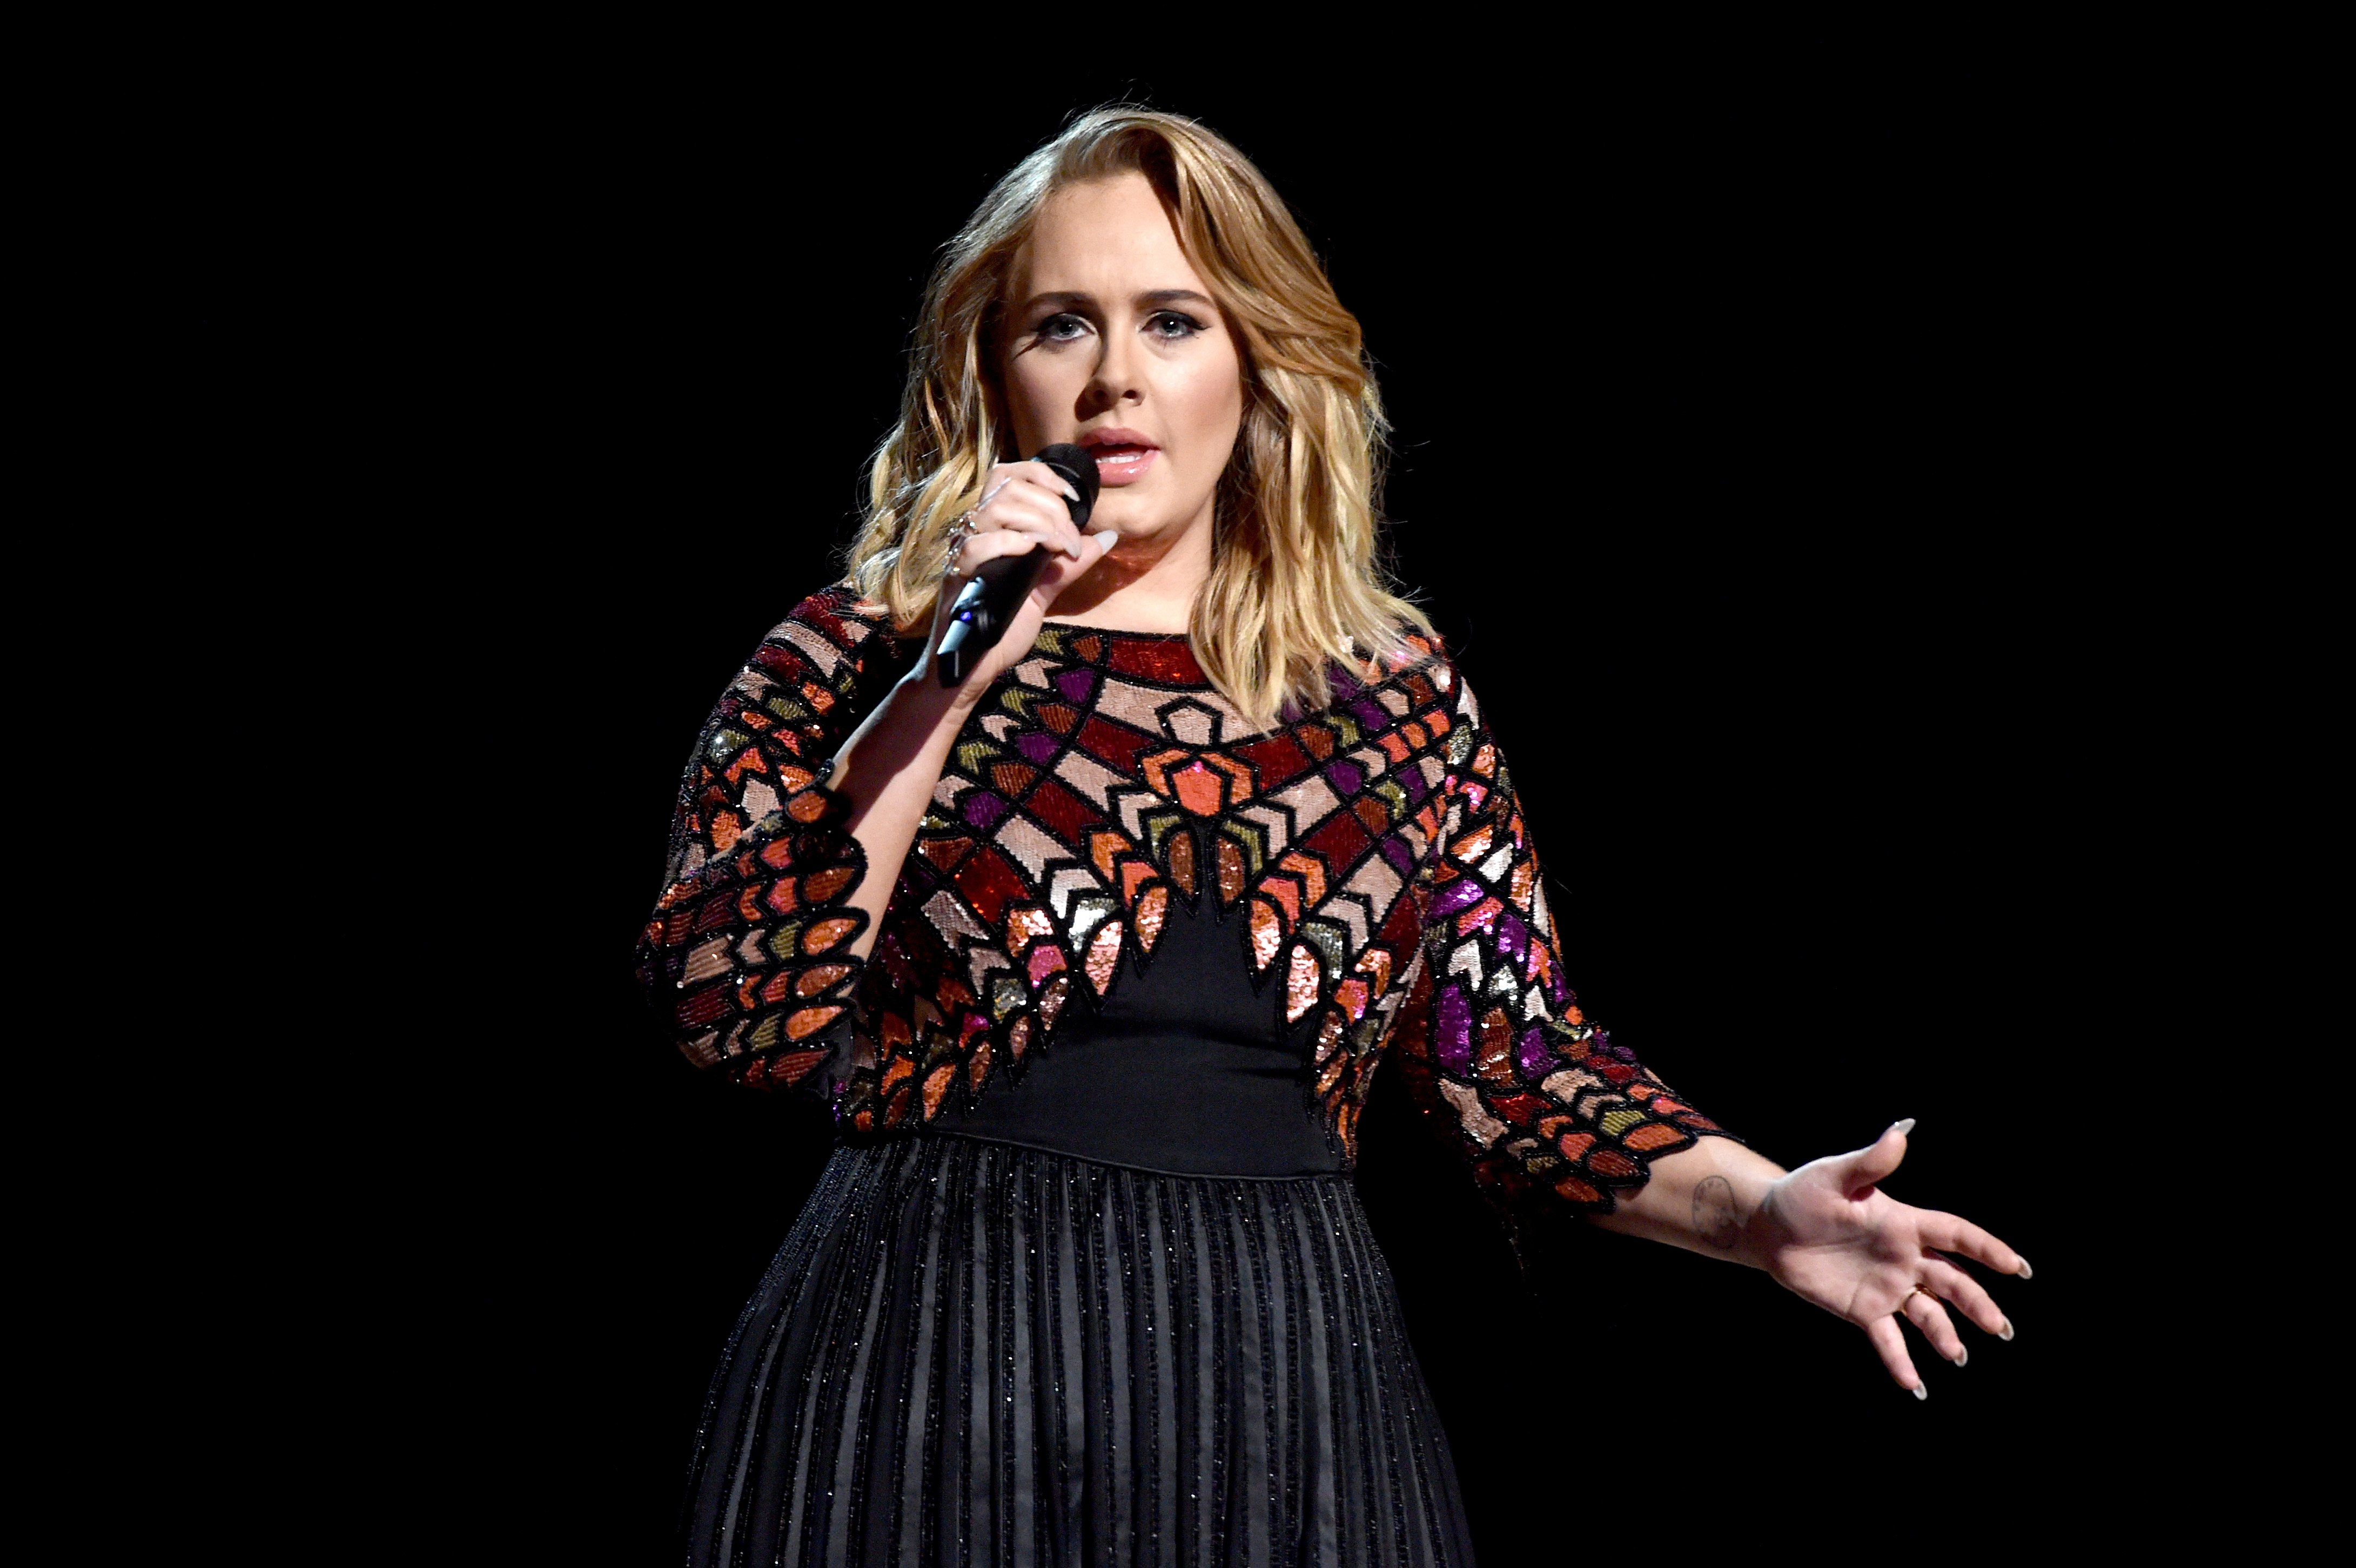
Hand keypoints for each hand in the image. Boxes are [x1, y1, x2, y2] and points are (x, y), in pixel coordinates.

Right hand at [921, 459, 1116, 698]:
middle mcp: (975, 531)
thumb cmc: (1004, 624)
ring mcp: (964, 551)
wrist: (975, 663)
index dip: (1042, 475)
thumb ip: (1072, 562)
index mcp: (994, 527)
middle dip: (1051, 508)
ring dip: (1039, 523)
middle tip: (1070, 542)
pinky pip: (978, 544)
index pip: (1008, 475)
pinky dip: (1011, 542)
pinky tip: (1032, 553)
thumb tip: (1107, 538)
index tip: (1073, 499)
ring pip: (996, 508)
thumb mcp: (1046, 588)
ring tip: (1060, 550)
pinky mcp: (958, 575)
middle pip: (1009, 486)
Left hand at [1755, 1121, 2030, 1397]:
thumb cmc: (1803, 1195)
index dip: (1987, 1249)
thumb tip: (1902, 1131)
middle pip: (1951, 1282)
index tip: (2018, 1268)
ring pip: (1928, 1315)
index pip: (1955, 1235)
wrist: (1769, 1227)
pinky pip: (1888, 1341)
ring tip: (1959, 1355)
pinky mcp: (1864, 1311)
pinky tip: (1917, 1387)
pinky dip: (1902, 1362)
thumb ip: (1870, 1162)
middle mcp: (1904, 1258)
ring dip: (1946, 1335)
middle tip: (1999, 1328)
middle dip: (1977, 1303)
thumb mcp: (1834, 1176)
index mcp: (1904, 1224)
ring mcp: (1887, 1287)